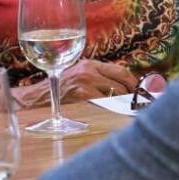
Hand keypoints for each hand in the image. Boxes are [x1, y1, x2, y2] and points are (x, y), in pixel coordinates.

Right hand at [14, 60, 136, 106]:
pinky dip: (110, 111)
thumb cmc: (57, 91)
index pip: (122, 71)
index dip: (135, 83)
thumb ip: (97, 77)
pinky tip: (109, 115)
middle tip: (136, 106)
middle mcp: (89, 71)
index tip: (142, 92)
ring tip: (123, 112)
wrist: (35, 99)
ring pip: (116, 96)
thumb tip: (125, 88)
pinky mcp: (81, 96)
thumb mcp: (77, 76)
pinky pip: (105, 105)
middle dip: (131, 97)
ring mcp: (85, 83)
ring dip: (122, 106)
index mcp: (90, 64)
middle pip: (122, 84)